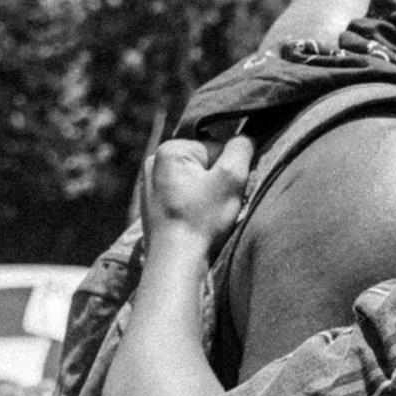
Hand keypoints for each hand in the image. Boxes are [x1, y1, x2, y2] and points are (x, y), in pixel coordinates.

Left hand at [139, 134, 253, 253]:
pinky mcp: (151, 204)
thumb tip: (246, 136)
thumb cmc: (202, 218)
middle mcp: (154, 161)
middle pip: (203, 164)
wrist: (176, 259)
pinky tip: (193, 222)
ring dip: (205, 196)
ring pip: (193, 181)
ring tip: (205, 216)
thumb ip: (242, 148)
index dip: (229, 170)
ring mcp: (149, 184)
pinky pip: (181, 196)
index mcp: (170, 149)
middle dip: (215, 182)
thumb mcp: (232, 177)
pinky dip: (191, 206)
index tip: (226, 192)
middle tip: (216, 207)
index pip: (217, 149)